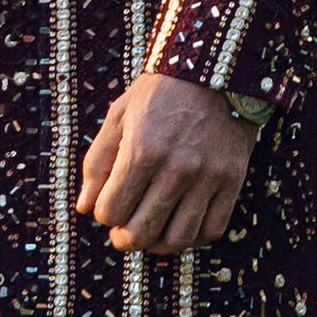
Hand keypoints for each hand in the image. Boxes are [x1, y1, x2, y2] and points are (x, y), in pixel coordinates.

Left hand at [76, 72, 260, 255]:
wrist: (215, 71)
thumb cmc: (160, 93)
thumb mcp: (119, 116)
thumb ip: (97, 162)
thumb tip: (85, 208)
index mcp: (141, 151)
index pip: (111, 211)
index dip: (104, 215)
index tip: (109, 206)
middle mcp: (175, 169)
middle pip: (141, 232)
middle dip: (124, 239)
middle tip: (123, 234)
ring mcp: (207, 177)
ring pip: (177, 238)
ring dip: (157, 244)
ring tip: (151, 235)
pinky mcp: (232, 180)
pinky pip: (212, 229)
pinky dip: (193, 238)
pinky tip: (180, 227)